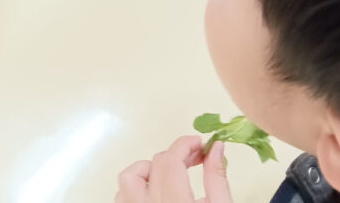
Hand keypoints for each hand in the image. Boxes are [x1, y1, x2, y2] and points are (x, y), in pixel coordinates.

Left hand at [116, 138, 231, 202]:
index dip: (185, 145)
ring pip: (128, 180)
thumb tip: (216, 148)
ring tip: (170, 177)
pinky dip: (134, 190)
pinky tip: (155, 195)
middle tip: (195, 159)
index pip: (170, 161)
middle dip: (175, 156)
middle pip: (153, 165)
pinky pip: (122, 200)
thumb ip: (217, 177)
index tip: (199, 144)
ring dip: (148, 170)